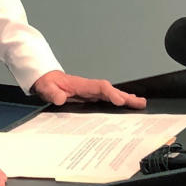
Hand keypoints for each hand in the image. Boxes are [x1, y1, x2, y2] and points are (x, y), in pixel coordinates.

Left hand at [31, 70, 146, 108]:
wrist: (45, 80)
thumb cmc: (47, 84)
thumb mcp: (46, 88)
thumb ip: (53, 93)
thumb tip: (60, 98)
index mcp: (81, 84)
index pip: (99, 87)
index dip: (111, 93)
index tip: (120, 101)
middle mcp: (89, 87)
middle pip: (110, 90)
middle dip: (125, 96)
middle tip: (140, 103)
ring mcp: (91, 91)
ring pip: (111, 94)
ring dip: (126, 98)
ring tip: (140, 104)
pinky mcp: (91, 96)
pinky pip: (107, 98)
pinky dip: (119, 100)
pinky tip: (127, 104)